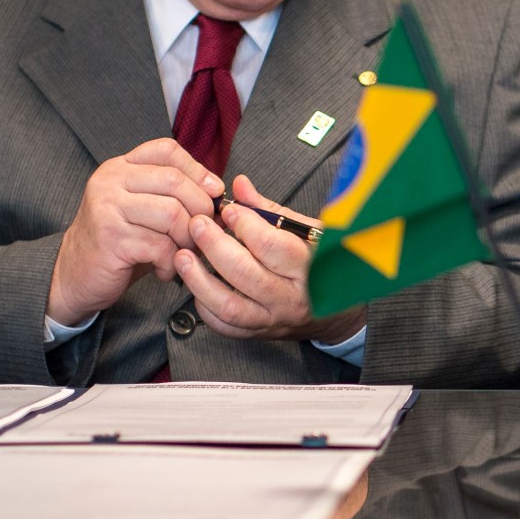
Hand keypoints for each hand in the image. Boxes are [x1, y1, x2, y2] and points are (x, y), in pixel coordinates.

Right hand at [49, 138, 221, 325]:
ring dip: (188, 239)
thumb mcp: (143, 210)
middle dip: (201, 208)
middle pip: (174, 180)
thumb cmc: (118, 244)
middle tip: (204, 232)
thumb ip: (173, 196)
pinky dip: (172, 262)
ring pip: (172, 214)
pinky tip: (166, 270)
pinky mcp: (111, 239)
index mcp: (120, 168)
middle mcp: (110, 182)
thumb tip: (219, 193)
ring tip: (184, 253)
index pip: (165, 150)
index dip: (197, 168)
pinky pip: (161, 246)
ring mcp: (108, 208)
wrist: (74, 276)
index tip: (214, 191)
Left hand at [175, 174, 367, 343]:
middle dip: (215, 246)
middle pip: (246, 274)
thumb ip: (268, 210)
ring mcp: (273, 319)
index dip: (245, 224)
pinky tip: (196, 284)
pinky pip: (225, 326)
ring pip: (230, 306)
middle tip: (197, 224)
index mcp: (309, 268)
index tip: (228, 208)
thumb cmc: (318, 263)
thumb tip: (238, 185)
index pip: (273, 246)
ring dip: (199, 280)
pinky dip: (204, 306)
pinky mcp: (258, 333)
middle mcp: (292, 298)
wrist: (336, 313)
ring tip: (183, 256)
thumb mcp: (303, 232)